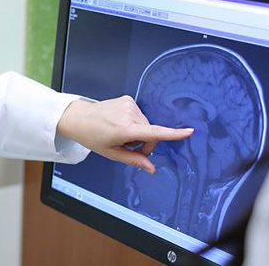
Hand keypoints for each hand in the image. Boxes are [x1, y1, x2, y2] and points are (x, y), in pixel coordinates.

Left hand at [56, 95, 193, 173]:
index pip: (154, 133)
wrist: (79, 118)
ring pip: (147, 125)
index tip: (189, 132)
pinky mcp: (128, 99)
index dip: (173, 134)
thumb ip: (134, 160)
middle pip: (152, 134)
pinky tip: (121, 124)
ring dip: (139, 133)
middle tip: (129, 148)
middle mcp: (128, 114)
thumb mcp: (112, 153)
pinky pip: (140, 116)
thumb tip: (152, 169)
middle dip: (145, 144)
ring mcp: (129, 104)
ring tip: (121, 135)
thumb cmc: (93, 137)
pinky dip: (135, 123)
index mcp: (124, 129)